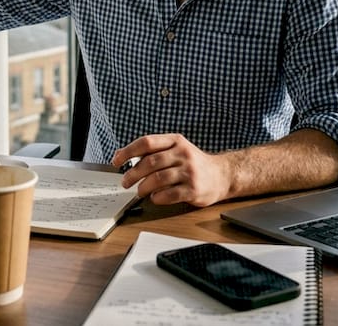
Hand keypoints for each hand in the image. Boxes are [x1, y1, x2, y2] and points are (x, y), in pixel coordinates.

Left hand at [112, 134, 230, 206]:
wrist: (221, 175)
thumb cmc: (193, 163)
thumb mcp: (176, 149)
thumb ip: (153, 151)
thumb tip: (122, 155)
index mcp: (176, 141)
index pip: (147, 142)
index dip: (128, 151)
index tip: (116, 161)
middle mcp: (183, 154)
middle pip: (150, 162)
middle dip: (132, 174)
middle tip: (125, 182)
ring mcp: (189, 172)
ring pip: (158, 179)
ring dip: (143, 187)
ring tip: (139, 191)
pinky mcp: (193, 189)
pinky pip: (169, 195)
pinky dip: (157, 197)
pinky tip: (155, 197)